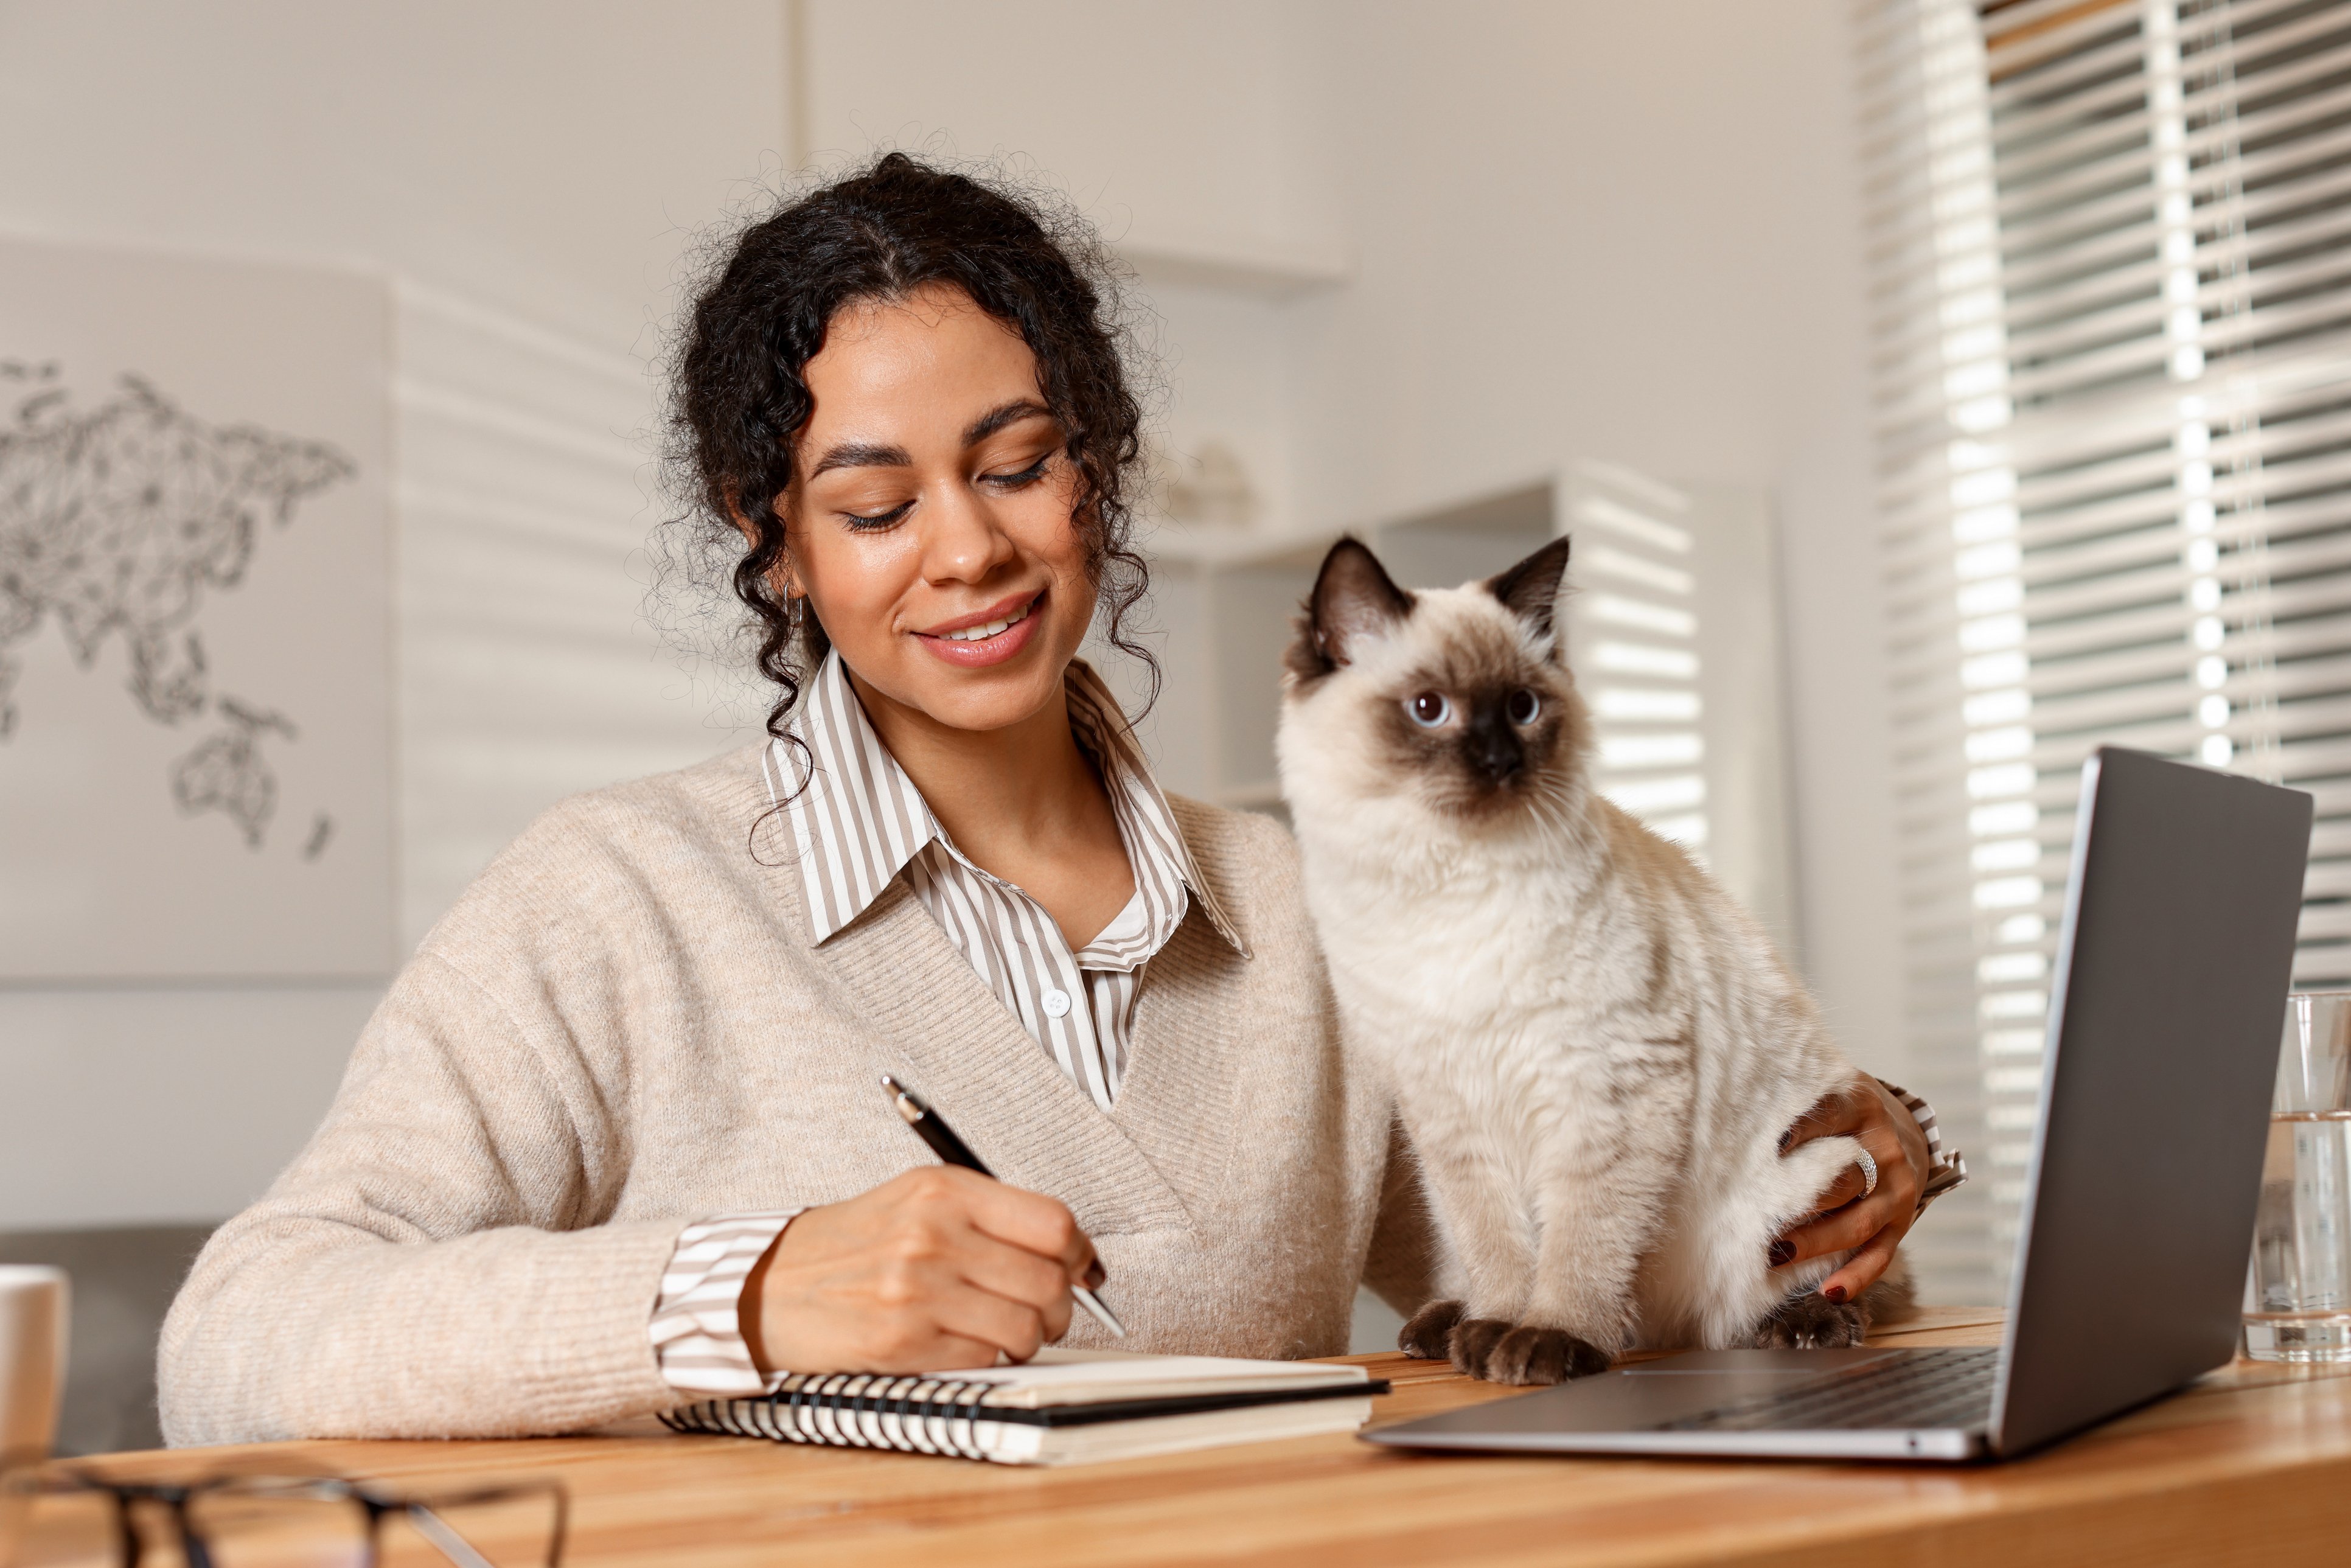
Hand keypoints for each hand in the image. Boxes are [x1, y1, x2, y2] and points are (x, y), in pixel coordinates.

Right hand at [740, 1166, 1101, 1374]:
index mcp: (944, 1191)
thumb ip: (988, 1216)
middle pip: (1048, 1280)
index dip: (1080, 1253)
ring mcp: (917, 1289)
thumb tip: (1068, 1250)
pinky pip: (984, 1358)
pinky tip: (965, 1344)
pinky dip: (987, 1358)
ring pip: (1025, 1326)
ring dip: (1029, 1339)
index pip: (1053, 1222)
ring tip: (1008, 1333)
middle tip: (1048, 1312)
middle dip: (1061, 1306)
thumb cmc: (851, 1245)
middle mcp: (933, 1234)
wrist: (769, 1285)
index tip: (1083, 1269)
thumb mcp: (916, 1200)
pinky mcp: (901, 1341)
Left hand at [1771, 1073, 1929, 1302]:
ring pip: (1858, 1223)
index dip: (1799, 1130)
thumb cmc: (1843, 1112)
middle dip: (1800, 1200)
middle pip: (1844, 1180)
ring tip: (1776, 1255)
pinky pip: (1880, 1256)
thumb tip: (1730, 1106)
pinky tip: (1828, 1292)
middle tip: (1753, 1215)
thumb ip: (1795, 1097)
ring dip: (1817, 1243)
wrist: (1905, 1130)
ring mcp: (1898, 1191)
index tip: (1767, 1146)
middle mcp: (1885, 1149)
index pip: (1831, 1116)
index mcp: (1863, 1107)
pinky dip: (1856, 1277)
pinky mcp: (1900, 1225)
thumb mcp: (1829, 1089)